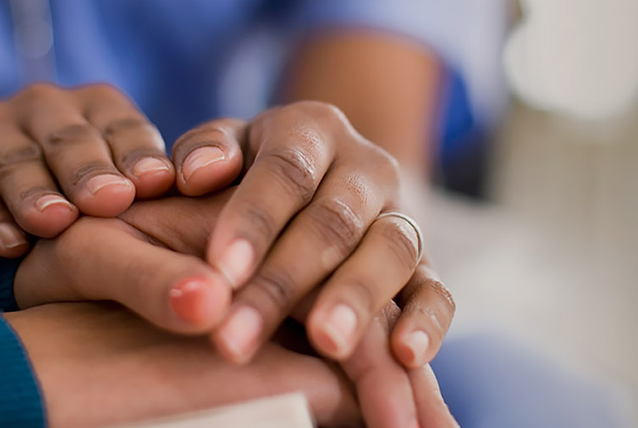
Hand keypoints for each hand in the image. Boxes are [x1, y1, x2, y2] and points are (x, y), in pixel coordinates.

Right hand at [0, 83, 174, 257]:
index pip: (124, 127)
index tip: (157, 183)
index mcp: (99, 107)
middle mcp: (48, 108)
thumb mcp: (114, 168)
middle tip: (111, 201)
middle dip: (91, 171)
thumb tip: (218, 225)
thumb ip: (152, 186)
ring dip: (36, 191)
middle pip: (71, 140)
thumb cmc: (77, 179)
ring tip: (56, 223)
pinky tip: (9, 244)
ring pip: (16, 158)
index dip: (139, 154)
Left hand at [14, 190, 457, 427]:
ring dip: (357, 299)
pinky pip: (438, 292)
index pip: (285, 171)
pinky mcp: (426, 268)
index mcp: (311, 130)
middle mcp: (366, 167)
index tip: (217, 272)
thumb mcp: (216, 154)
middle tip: (237, 338)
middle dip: (285, 281)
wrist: (316, 188)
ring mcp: (402, 217)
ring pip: (392, 250)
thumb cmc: (242, 180)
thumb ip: (201, 156)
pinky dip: (426, 323)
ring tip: (327, 345)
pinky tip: (405, 357)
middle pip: (335, 220)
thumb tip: (200, 172)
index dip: (253, 220)